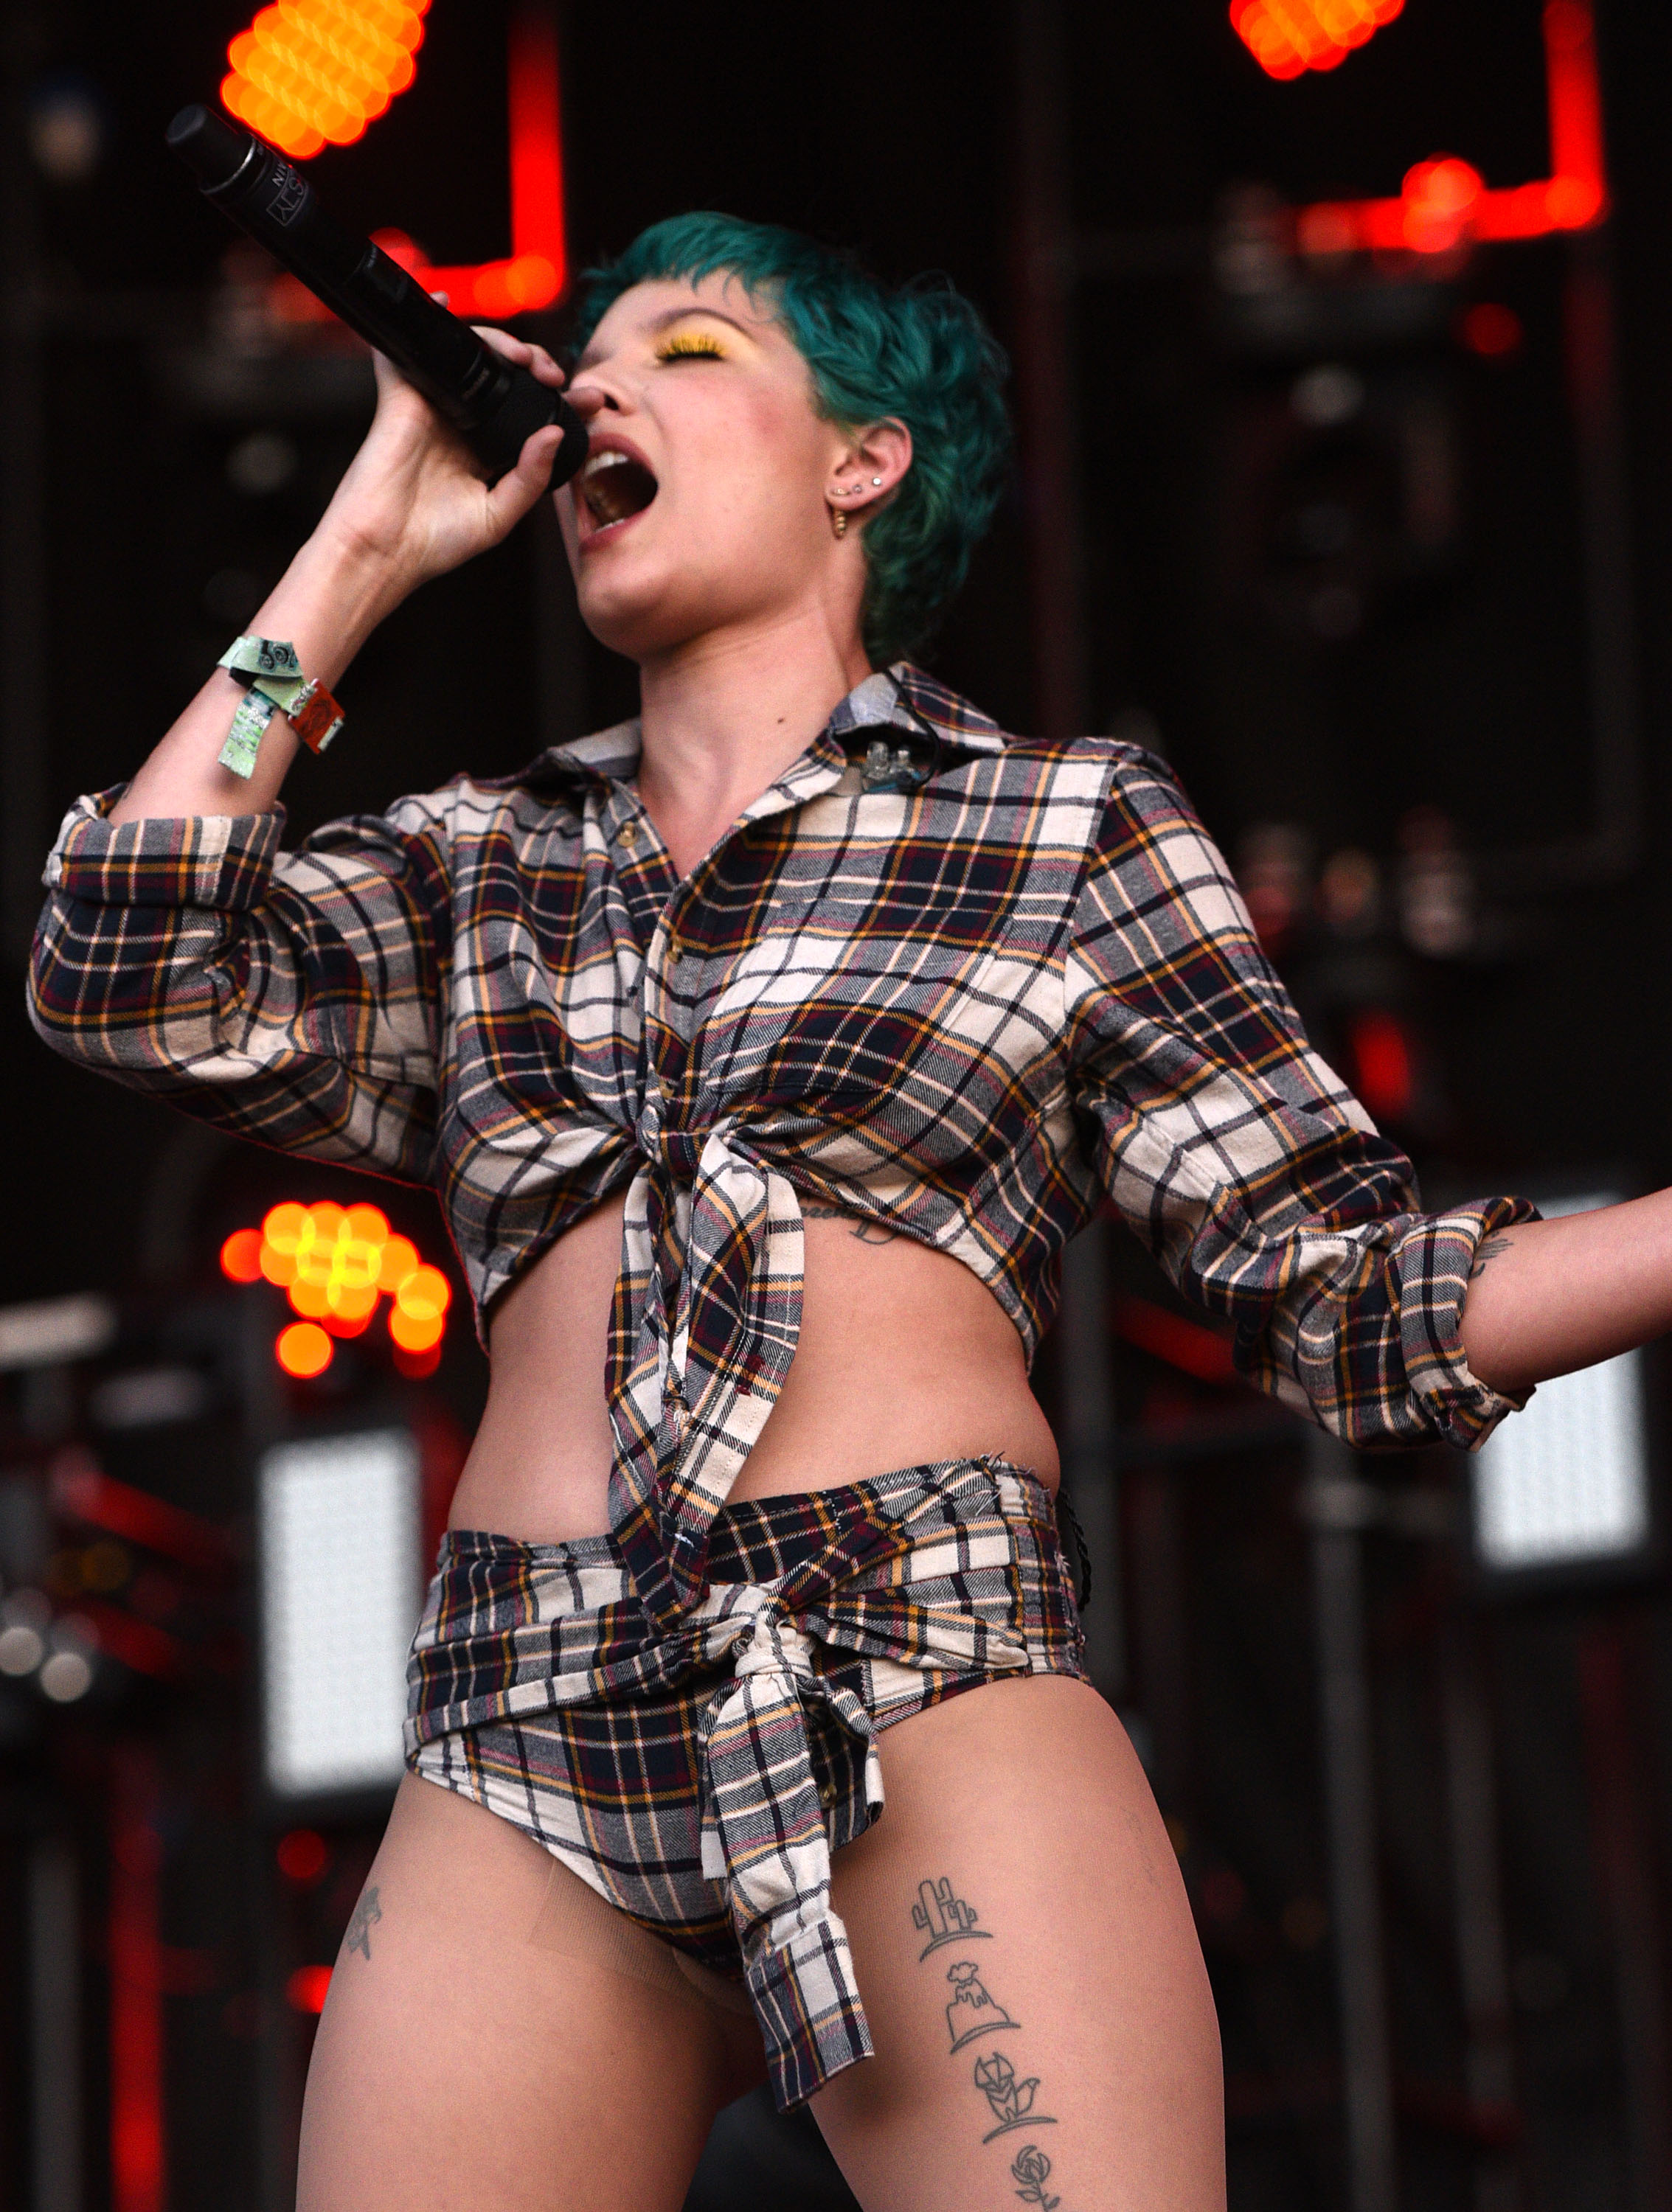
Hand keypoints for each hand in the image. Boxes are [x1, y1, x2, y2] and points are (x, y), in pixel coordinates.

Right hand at [312, 318, 574, 601]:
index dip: (565, 402)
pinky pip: (416, 350)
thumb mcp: (500, 516)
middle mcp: (463, 424)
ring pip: (472, 356)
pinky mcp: (403, 396)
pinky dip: (428, 319)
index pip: (532, 415)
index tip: (594, 400)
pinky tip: (444, 302)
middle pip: (506, 377)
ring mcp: (435, 406)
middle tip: (557, 378)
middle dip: (538, 365)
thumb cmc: (436, 542)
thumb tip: (555, 433)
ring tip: (525, 358)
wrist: (386, 549)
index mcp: (488, 451)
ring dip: (502, 343)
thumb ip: (531, 478)